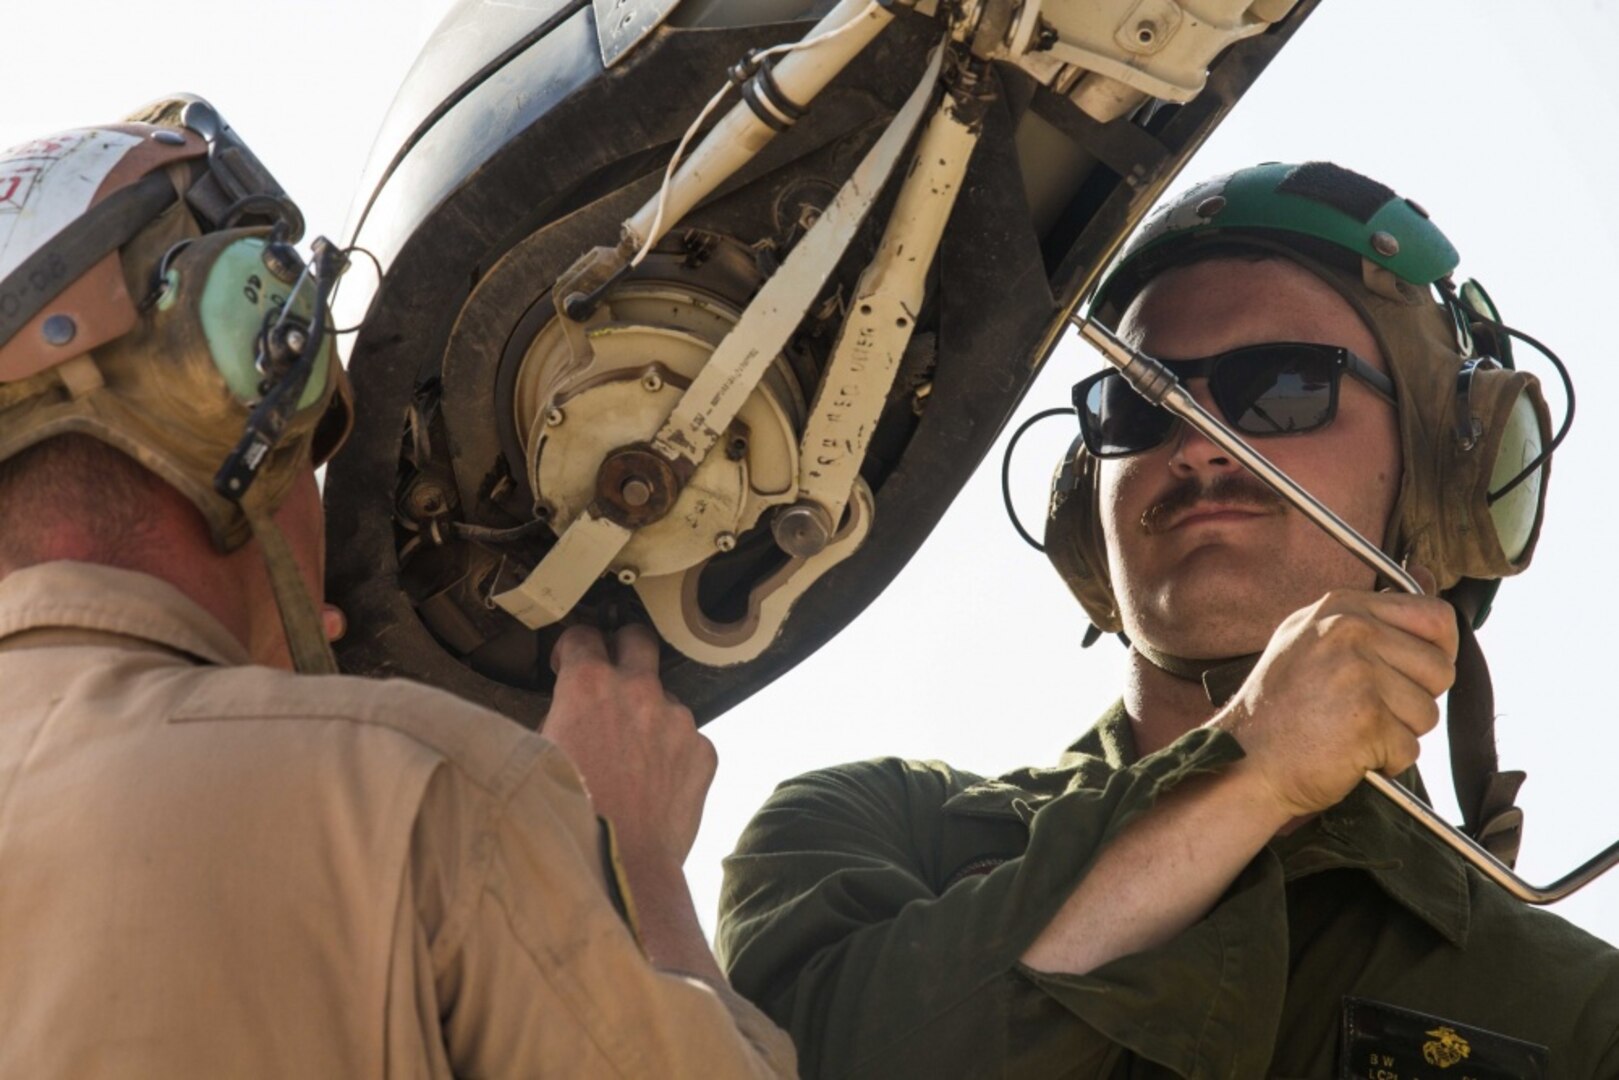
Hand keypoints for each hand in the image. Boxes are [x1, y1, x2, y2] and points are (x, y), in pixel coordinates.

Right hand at [541, 624, 716, 867]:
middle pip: (638, 639)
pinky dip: (672, 753)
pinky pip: (687, 739)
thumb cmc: (566, 818)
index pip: (583, 636)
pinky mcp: (703, 750)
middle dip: (623, 648)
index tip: (569, 663)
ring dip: (649, 714)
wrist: (619, 867)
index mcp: (588, 686)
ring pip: (665, 699)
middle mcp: (638, 691)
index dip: (573, 649)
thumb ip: (554, 719)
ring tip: (630, 759)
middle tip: (612, 672)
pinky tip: (653, 785)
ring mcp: (677, 719)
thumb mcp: (535, 757)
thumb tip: (562, 713)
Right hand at [1212, 573, 1457, 820]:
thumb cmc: (1279, 710)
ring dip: (1399, 734)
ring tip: (1352, 731)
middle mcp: (1349, 630)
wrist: (1244, 761)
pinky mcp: (1367, 718)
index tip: (1411, 674)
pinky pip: (1411, 749)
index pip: (1435, 616)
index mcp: (1341, 607)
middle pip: (1440, 668)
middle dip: (1415, 699)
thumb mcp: (1311, 639)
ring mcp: (1357, 672)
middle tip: (1367, 710)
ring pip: (1429, 713)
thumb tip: (1429, 590)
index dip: (1437, 652)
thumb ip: (1367, 619)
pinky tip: (1348, 753)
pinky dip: (1385, 761)